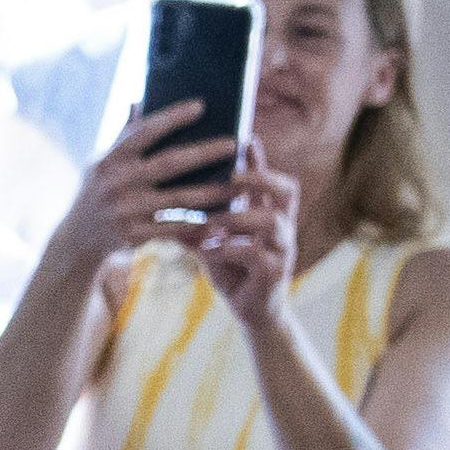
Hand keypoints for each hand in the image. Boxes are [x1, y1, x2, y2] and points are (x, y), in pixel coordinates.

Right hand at [47, 96, 243, 271]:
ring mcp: (126, 211)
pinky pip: (175, 228)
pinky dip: (199, 224)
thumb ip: (123, 135)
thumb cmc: (98, 192)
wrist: (77, 239)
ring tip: (238, 183)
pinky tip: (221, 217)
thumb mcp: (101, 163)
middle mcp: (117, 183)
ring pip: (179, 199)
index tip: (201, 106)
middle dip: (204, 152)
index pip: (144, 132)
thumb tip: (138, 100)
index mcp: (111, 160)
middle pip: (169, 163)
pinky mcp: (134, 235)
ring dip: (212, 192)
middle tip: (234, 144)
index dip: (172, 118)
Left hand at [193, 151, 304, 325]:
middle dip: (260, 178)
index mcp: (268, 213)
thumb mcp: (212, 240)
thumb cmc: (231, 268)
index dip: (259, 159)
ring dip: (238, 217)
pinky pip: (257, 254)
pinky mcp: (275, 273)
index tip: (244, 138)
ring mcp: (283, 249)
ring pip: (272, 221)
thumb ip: (196, 220)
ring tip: (212, 219)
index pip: (270, 178)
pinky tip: (210, 249)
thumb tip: (162, 198)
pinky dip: (230, 249)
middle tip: (232, 175)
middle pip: (286, 190)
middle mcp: (282, 226)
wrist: (252, 312)